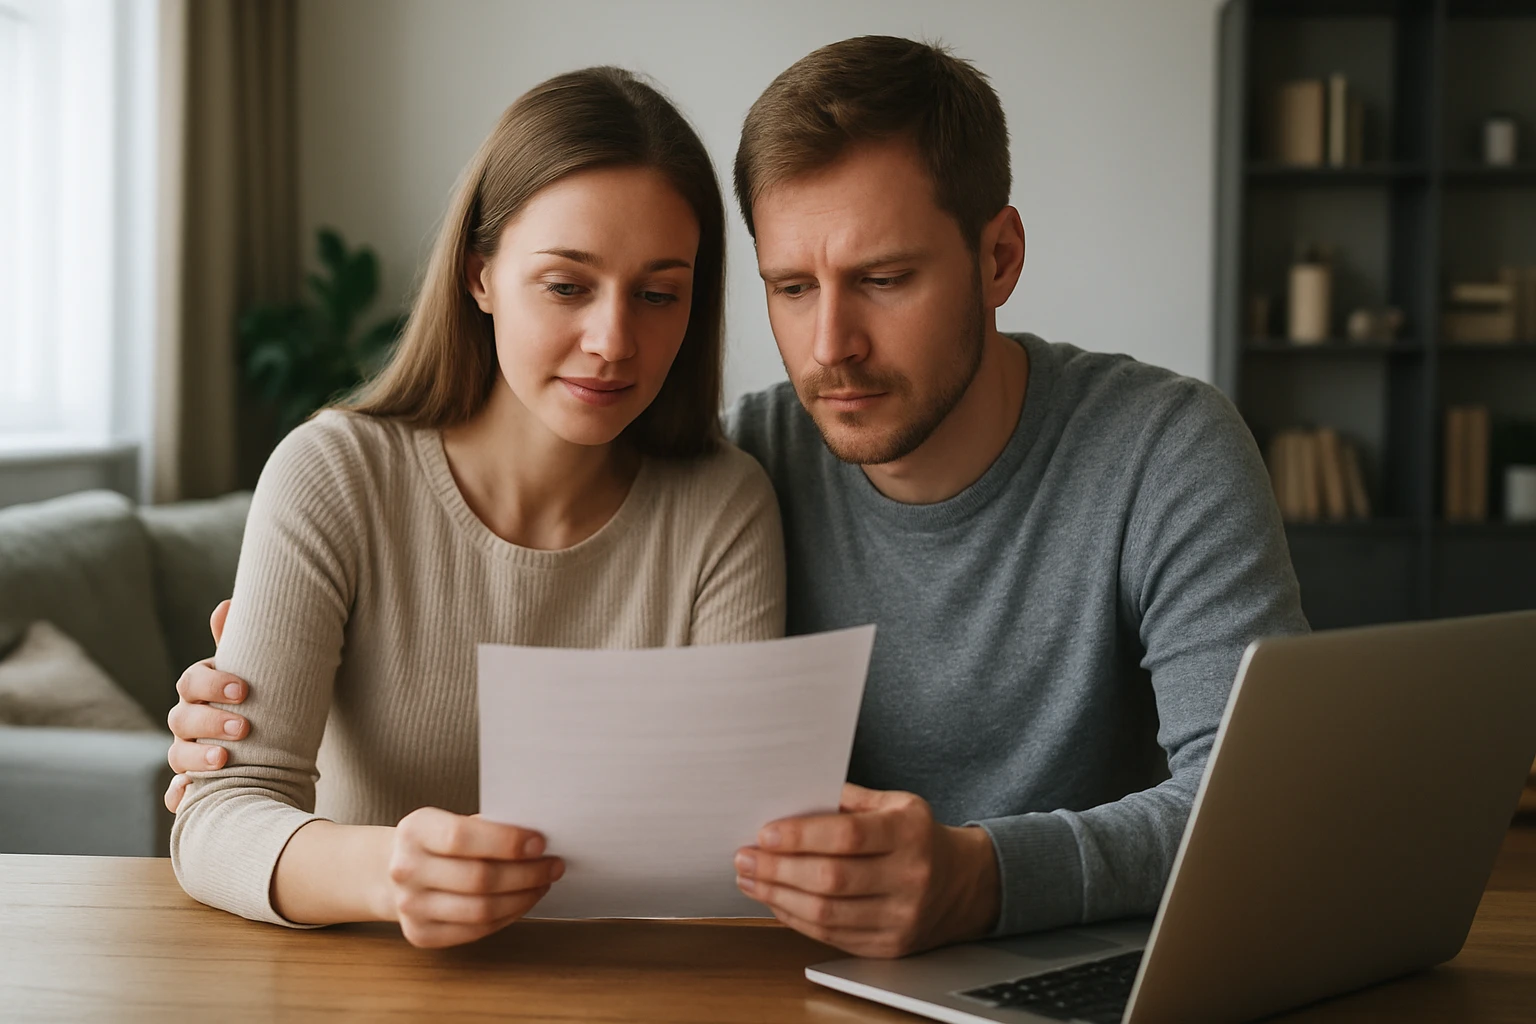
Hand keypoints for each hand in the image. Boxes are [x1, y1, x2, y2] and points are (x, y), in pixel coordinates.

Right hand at [164, 600, 251, 811]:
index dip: (213, 684)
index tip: (244, 689)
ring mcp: (188, 753)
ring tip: (224, 761)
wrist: (274, 742)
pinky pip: (177, 794)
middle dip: (210, 722)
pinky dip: (180, 796)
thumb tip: (227, 603)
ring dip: (196, 759)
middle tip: (244, 727)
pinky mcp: (194, 784)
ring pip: (177, 756)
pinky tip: (189, 797)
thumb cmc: (258, 698)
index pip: (192, 682)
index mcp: (201, 690)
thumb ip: (241, 641)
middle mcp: (188, 722)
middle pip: (182, 719)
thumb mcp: (254, 670)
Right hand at [382, 808, 564, 947]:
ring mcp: (410, 906)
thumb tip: (538, 842)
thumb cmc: (438, 841)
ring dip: (522, 898)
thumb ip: (488, 828)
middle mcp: (406, 869)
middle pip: (479, 878)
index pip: (462, 837)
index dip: (506, 842)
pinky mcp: (420, 933)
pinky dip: (507, 917)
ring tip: (542, 884)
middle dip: (526, 873)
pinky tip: (522, 901)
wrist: (393, 870)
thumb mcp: (451, 820)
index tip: (540, 843)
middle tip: (554, 866)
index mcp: (415, 830)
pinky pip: (475, 930)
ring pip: (481, 909)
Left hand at [734, 783, 999, 957]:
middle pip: (832, 880)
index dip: (801, 836)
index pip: (849, 837)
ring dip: (778, 896)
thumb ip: (846, 798)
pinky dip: (796, 918)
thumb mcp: (894, 803)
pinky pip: (831, 935)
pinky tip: (775, 901)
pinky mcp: (888, 946)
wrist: (960, 884)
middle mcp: (909, 877)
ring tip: (750, 879)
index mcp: (909, 833)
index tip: (764, 833)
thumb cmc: (915, 835)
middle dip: (778, 869)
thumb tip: (790, 798)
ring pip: (827, 914)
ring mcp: (900, 917)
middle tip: (744, 857)